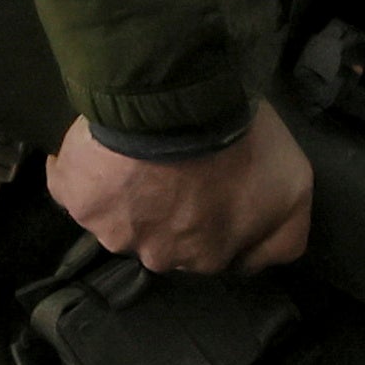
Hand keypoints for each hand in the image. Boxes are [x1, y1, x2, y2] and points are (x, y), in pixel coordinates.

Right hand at [50, 106, 316, 274]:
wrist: (176, 105)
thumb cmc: (238, 143)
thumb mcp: (292, 188)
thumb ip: (283, 233)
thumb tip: (262, 258)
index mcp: (208, 257)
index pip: (212, 251)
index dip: (215, 217)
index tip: (215, 186)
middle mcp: (159, 256)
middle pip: (165, 239)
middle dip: (170, 209)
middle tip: (177, 164)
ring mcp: (113, 231)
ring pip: (120, 218)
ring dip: (127, 192)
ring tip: (136, 151)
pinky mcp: (78, 199)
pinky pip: (72, 190)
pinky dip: (77, 173)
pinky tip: (89, 151)